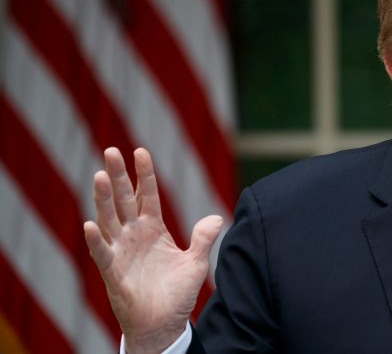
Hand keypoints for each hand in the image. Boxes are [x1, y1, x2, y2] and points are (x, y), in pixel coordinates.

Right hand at [83, 148, 222, 353]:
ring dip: (103, 200)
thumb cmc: (176, 295)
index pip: (147, 195)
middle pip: (124, 200)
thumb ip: (203, 239)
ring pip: (109, 220)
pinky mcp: (113, 273)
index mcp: (153, 229)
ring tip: (99, 176)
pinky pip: (102, 254)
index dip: (144, 174)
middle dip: (117, 176)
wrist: (164, 325)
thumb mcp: (195, 263)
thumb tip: (216, 217)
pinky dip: (96, 241)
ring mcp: (121, 252)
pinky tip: (90, 225)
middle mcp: (133, 236)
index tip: (140, 151)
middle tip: (110, 151)